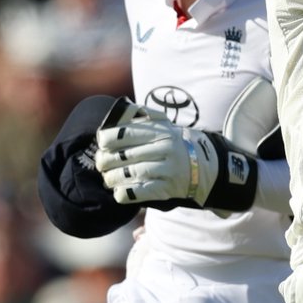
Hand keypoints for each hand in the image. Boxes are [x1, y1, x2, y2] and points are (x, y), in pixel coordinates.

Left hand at [96, 112, 218, 204]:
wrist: (202, 166)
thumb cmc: (172, 142)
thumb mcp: (162, 123)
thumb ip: (141, 114)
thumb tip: (120, 109)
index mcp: (161, 131)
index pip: (126, 133)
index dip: (108, 139)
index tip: (101, 143)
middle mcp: (166, 148)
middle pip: (126, 155)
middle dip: (107, 161)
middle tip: (101, 164)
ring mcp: (169, 169)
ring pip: (132, 173)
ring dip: (113, 178)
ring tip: (107, 179)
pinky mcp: (169, 188)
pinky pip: (143, 192)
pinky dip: (126, 193)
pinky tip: (118, 192)